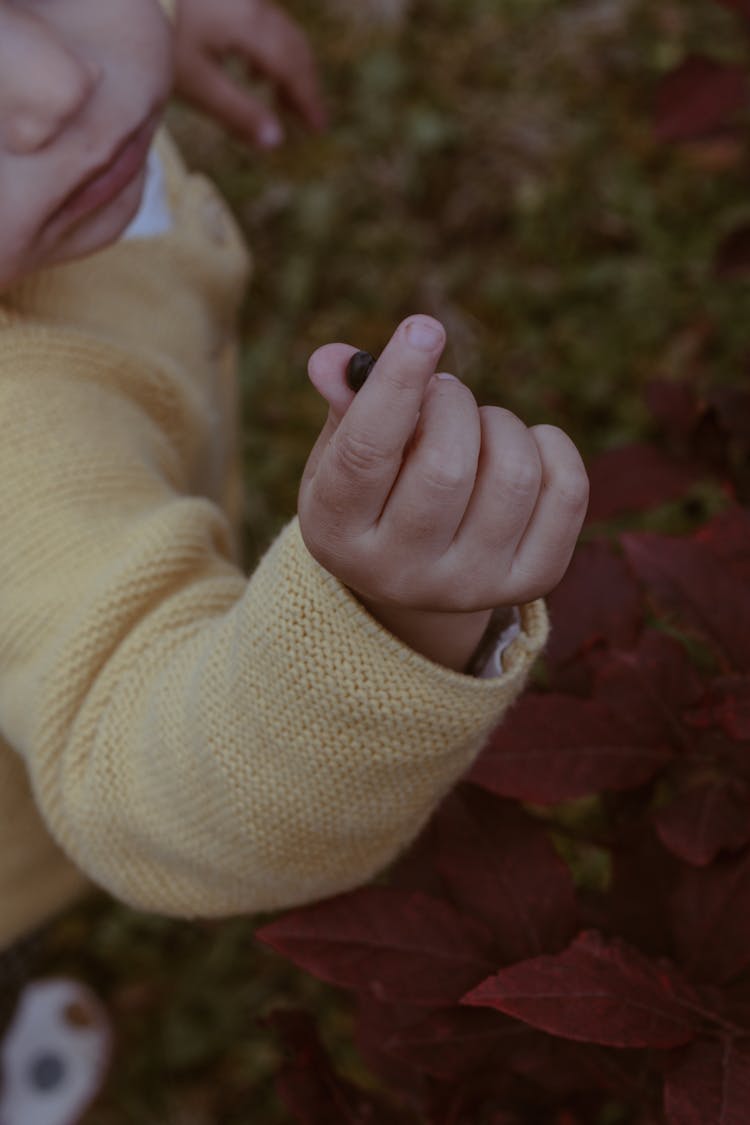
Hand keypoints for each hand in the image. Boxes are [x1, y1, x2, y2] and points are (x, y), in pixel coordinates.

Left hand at [173, 0, 326, 147]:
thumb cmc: (159, 34)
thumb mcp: (195, 81)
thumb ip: (238, 112)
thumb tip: (276, 142)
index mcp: (252, 27)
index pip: (294, 68)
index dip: (309, 100)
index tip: (319, 129)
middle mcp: (253, 4)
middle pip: (293, 46)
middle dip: (303, 83)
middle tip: (307, 118)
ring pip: (279, 31)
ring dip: (286, 66)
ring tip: (280, 98)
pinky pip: (260, 20)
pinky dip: (266, 48)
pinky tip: (251, 66)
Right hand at [298, 316, 588, 670]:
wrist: (417, 576)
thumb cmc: (373, 494)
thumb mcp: (341, 455)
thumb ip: (345, 405)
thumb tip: (334, 360)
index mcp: (339, 535)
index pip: (366, 454)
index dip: (397, 384)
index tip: (423, 327)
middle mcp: (403, 574)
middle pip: (446, 466)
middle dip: (452, 402)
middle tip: (443, 394)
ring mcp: (472, 585)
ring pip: (513, 474)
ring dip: (499, 423)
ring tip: (476, 428)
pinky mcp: (532, 581)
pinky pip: (567, 489)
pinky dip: (549, 444)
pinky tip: (519, 449)